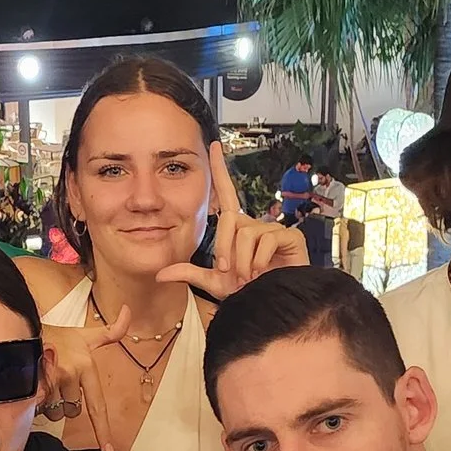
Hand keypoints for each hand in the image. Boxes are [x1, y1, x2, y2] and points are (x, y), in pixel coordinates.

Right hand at [41, 308, 130, 450]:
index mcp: (86, 367)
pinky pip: (36, 406)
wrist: (24, 326)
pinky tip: (34, 385)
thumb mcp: (84, 334)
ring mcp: (49, 379)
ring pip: (53, 411)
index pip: (97, 406)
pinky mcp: (30, 383)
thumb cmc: (56, 335)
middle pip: (71, 412)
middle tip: (58, 383)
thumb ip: (110, 331)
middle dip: (65, 404)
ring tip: (45, 381)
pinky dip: (35, 400)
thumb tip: (127, 311)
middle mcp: (70, 374)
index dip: (103, 430)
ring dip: (49, 402)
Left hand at [158, 143, 308, 298]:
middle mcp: (254, 224)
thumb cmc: (247, 292)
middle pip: (229, 221)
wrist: (270, 305)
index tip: (214, 145)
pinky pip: (266, 240)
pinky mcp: (290, 236)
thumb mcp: (213, 282)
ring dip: (242, 261)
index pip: (226, 194)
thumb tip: (160, 274)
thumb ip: (189, 273)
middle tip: (231, 272)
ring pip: (245, 234)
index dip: (220, 170)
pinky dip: (259, 261)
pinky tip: (263, 272)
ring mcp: (273, 229)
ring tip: (249, 275)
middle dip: (224, 251)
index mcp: (237, 228)